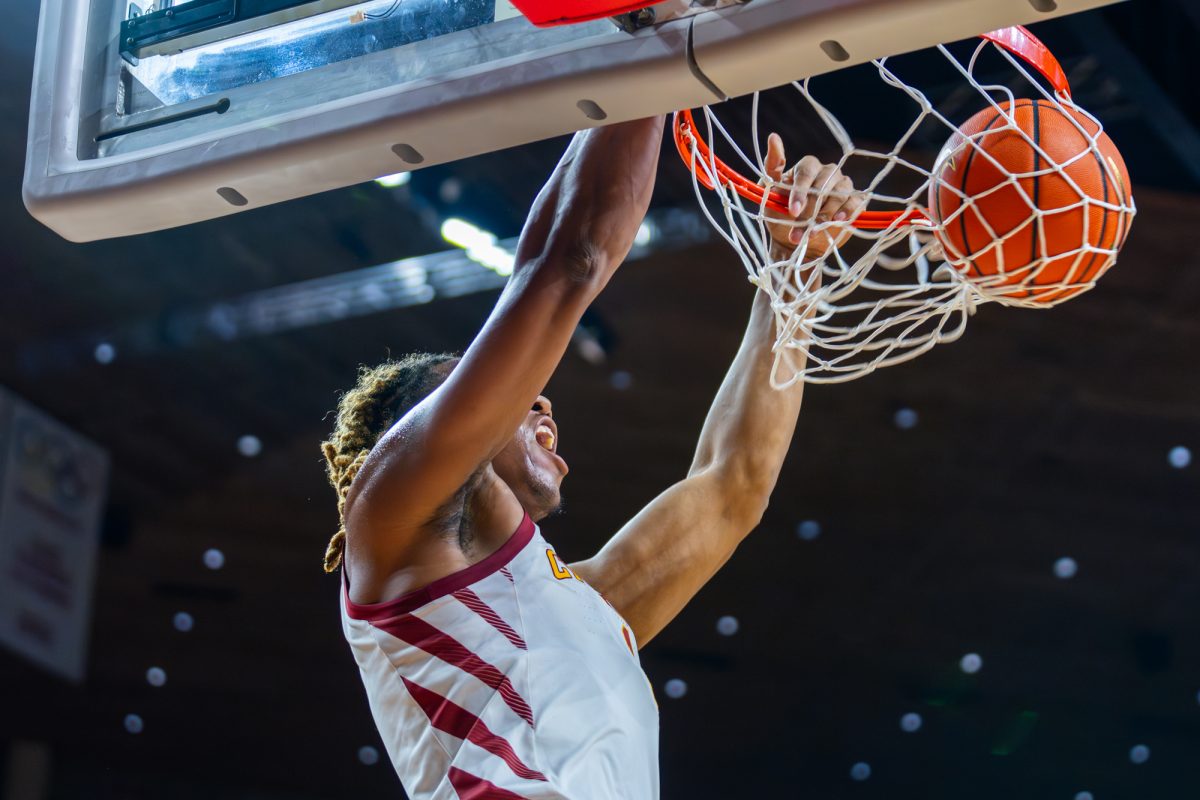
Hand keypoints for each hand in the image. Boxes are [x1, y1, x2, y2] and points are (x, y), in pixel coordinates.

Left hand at [762, 133, 865, 258]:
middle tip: (800, 225)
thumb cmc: (780, 214)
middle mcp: (828, 172)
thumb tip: (773, 136)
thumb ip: (773, 166)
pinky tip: (838, 221)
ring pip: (840, 193)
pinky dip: (848, 211)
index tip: (793, 211)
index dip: (801, 190)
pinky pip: (856, 201)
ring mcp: (843, 186)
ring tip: (813, 231)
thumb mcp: (770, 191)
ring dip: (826, 214)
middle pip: (825, 183)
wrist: (792, 241)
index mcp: (808, 167)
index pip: (807, 170)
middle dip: (812, 207)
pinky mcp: (854, 202)